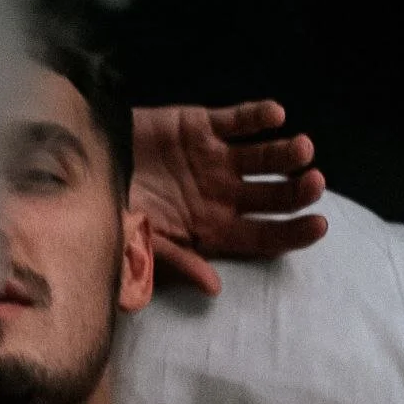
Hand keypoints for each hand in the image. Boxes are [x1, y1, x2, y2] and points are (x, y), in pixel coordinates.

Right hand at [129, 101, 326, 294]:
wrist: (83, 164)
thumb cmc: (113, 214)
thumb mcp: (139, 246)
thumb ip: (177, 262)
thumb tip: (214, 287)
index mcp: (215, 229)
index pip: (263, 235)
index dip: (293, 232)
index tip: (319, 225)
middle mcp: (224, 195)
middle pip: (273, 196)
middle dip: (297, 191)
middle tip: (314, 183)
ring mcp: (216, 160)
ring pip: (263, 156)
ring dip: (286, 152)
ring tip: (301, 148)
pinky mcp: (204, 127)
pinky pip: (239, 121)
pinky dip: (258, 117)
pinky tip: (275, 116)